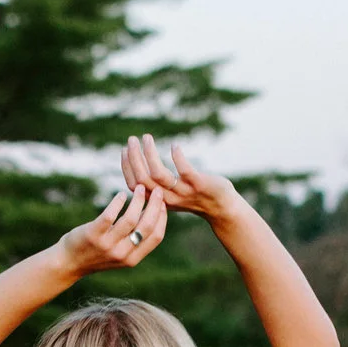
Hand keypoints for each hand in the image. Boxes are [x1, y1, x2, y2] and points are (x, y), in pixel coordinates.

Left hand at [58, 183, 168, 275]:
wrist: (68, 263)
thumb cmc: (96, 254)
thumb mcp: (120, 254)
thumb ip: (135, 241)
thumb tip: (152, 215)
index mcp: (132, 259)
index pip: (156, 237)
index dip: (162, 218)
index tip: (163, 203)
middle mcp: (122, 254)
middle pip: (147, 226)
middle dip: (155, 205)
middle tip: (156, 190)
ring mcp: (107, 245)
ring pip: (130, 219)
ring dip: (138, 200)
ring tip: (139, 188)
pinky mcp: (93, 234)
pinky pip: (110, 215)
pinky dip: (118, 202)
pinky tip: (121, 195)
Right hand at [124, 133, 241, 221]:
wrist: (222, 208)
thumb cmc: (196, 197)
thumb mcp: (172, 193)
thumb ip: (158, 184)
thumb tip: (140, 165)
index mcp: (158, 199)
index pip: (134, 185)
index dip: (127, 167)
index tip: (124, 150)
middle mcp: (168, 198)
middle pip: (142, 179)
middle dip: (134, 157)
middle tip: (132, 139)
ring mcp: (183, 191)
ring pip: (158, 174)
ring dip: (150, 154)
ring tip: (146, 137)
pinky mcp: (198, 184)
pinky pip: (184, 170)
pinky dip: (177, 156)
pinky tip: (174, 145)